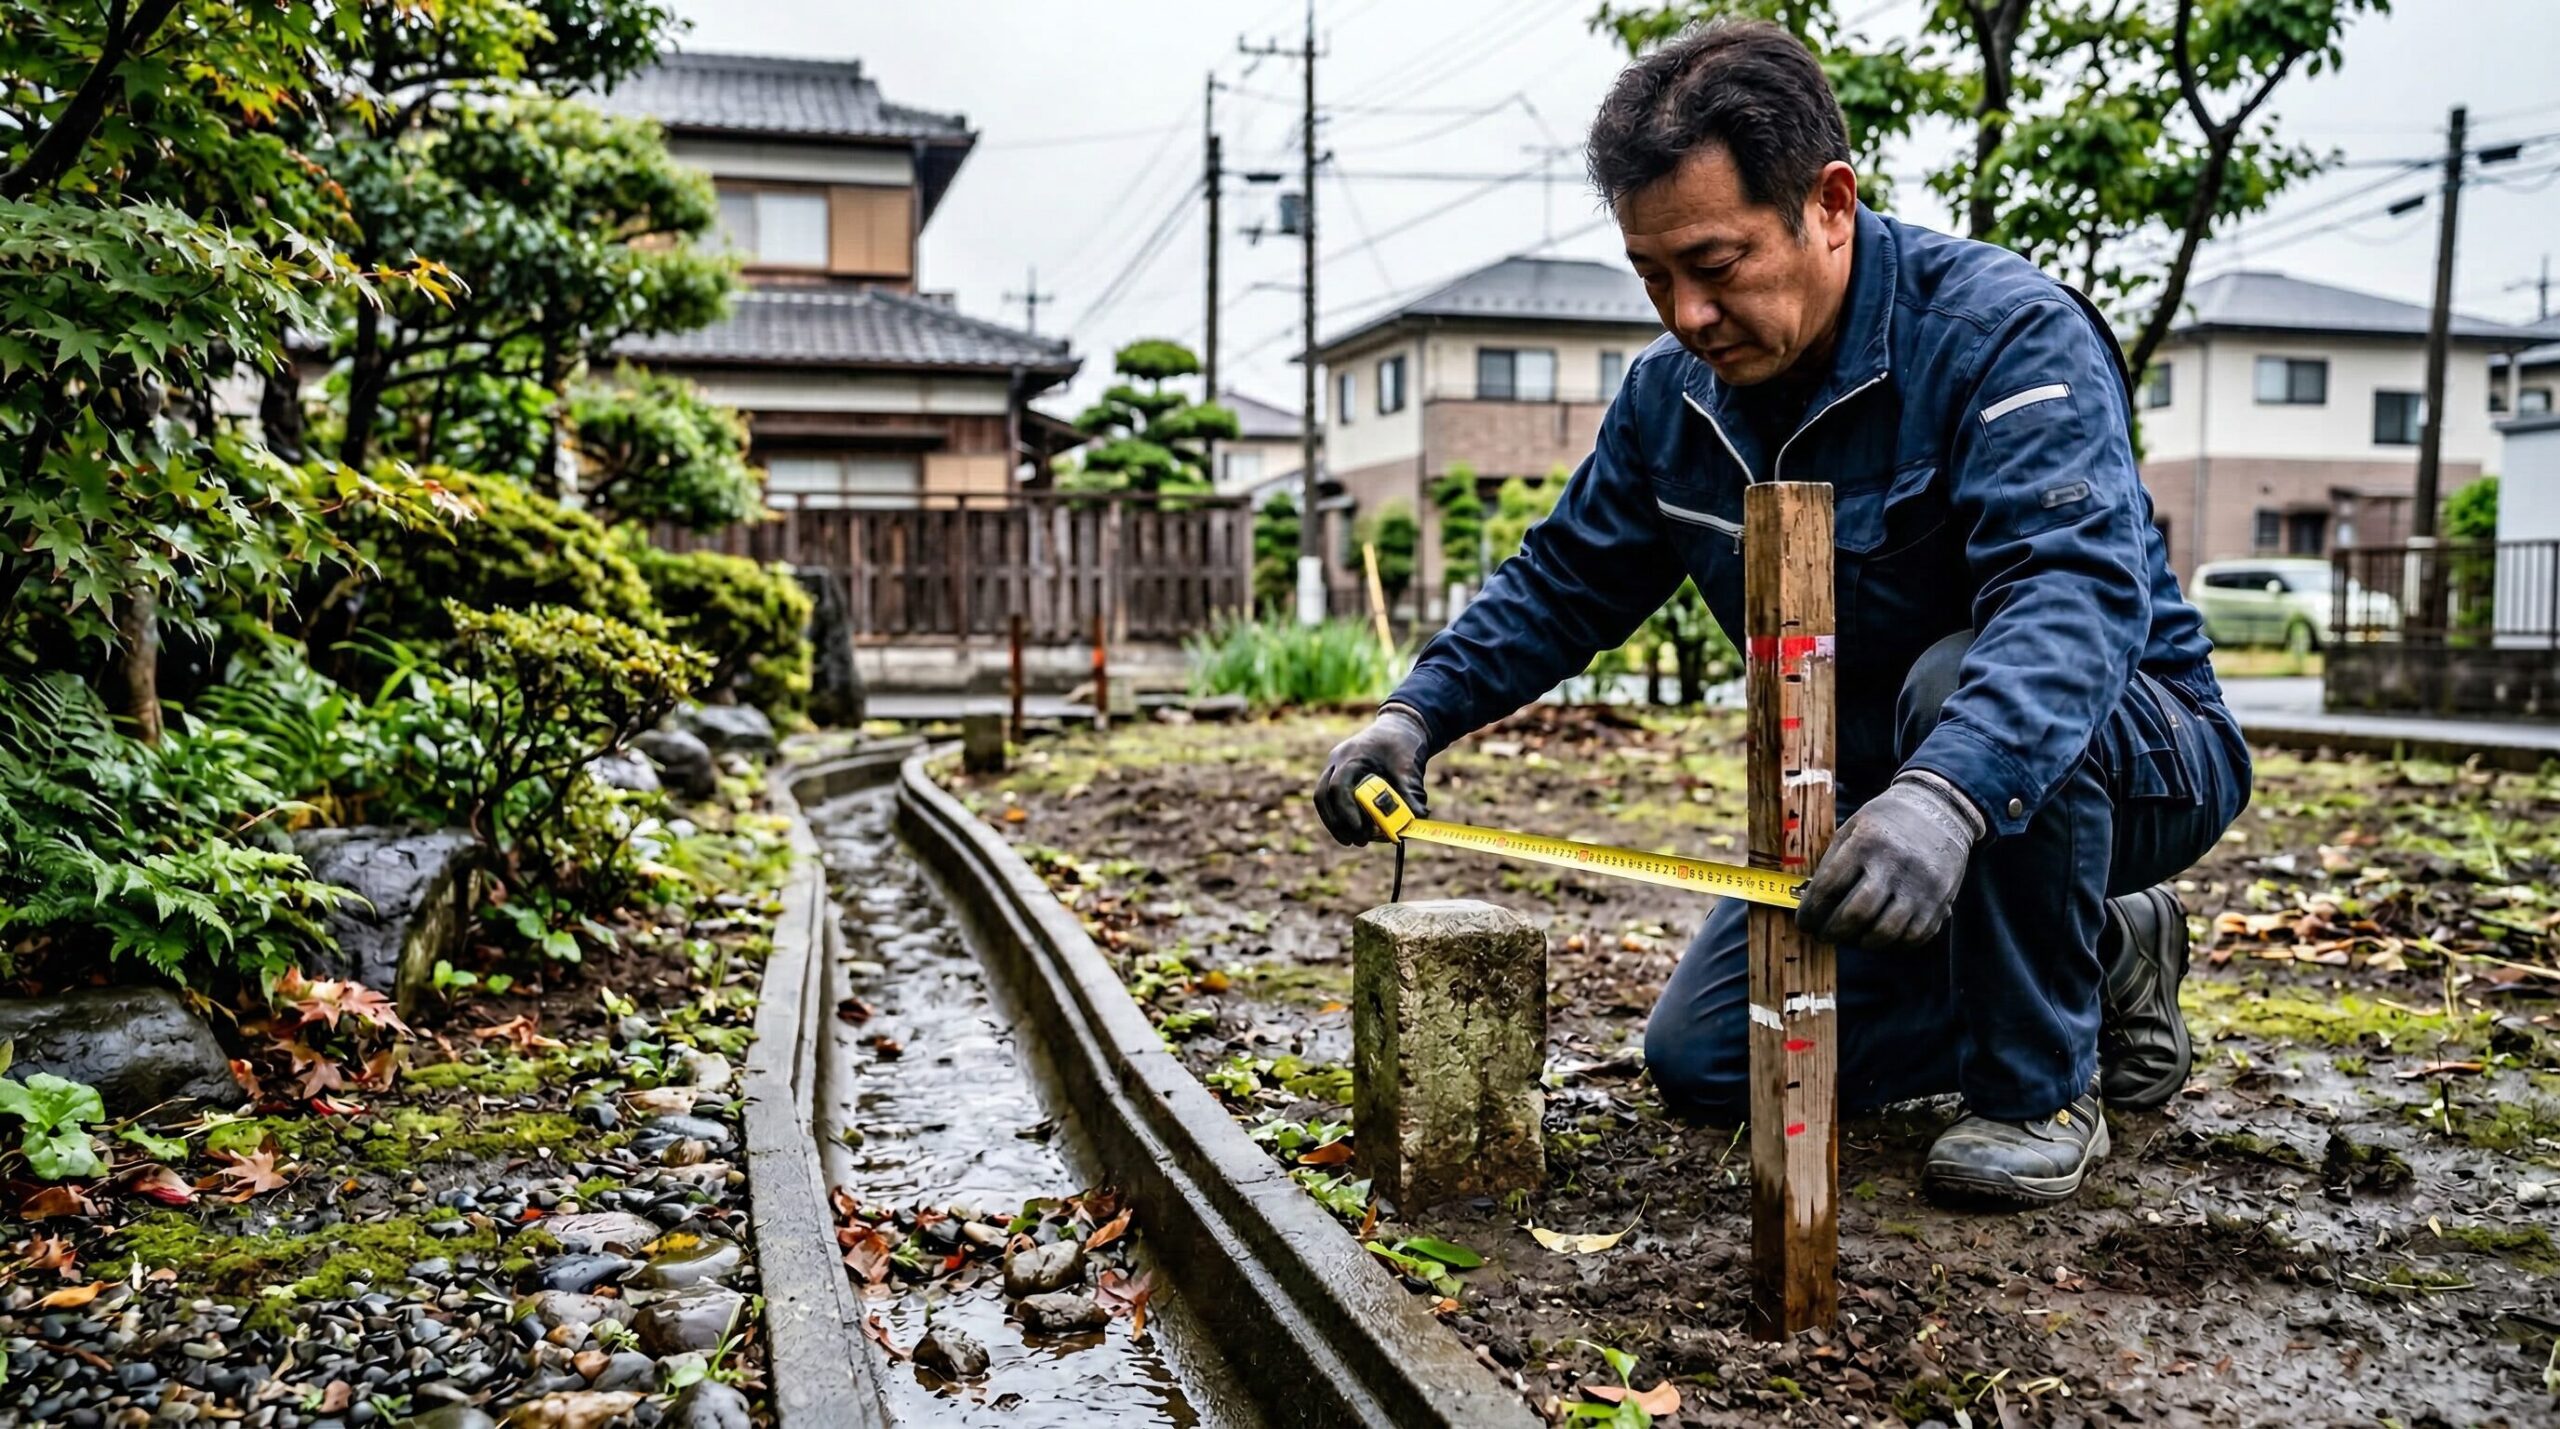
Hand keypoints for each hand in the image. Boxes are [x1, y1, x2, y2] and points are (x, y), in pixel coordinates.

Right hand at [1313, 706, 1432, 845]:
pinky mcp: (1337, 775)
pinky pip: (1329, 798)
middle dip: (1335, 823)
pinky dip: (1339, 815)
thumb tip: (1418, 818)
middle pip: (1323, 795)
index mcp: (1352, 755)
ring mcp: (1334, 767)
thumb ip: (1411, 792)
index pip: (1339, 786)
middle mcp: (1337, 760)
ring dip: (1334, 822)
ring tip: (1354, 840)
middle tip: (1354, 842)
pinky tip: (1353, 829)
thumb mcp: (1409, 767)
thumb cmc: (1403, 744)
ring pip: (1322, 798)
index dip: (1345, 811)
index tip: (1359, 830)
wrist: (1399, 727)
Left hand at [1795, 774, 1981, 949]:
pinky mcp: (1940, 901)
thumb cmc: (1887, 821)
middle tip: (1823, 935)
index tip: (1804, 922)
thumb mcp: (1853, 826)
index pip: (1829, 886)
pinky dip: (1892, 944)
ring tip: (1849, 938)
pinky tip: (1878, 937)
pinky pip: (1914, 937)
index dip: (1811, 911)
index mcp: (1867, 843)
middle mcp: (1894, 865)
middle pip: (1856, 914)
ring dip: (1861, 943)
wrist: (1940, 809)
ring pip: (1885, 932)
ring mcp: (1920, 885)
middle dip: (1833, 932)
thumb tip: (1812, 902)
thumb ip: (1833, 862)